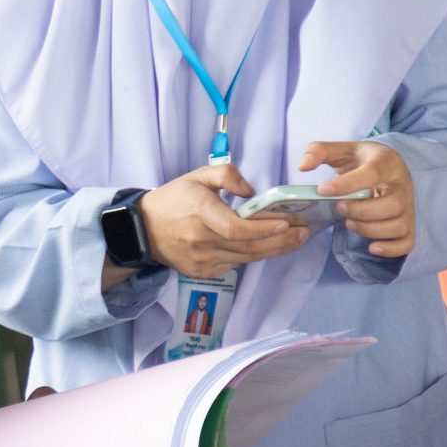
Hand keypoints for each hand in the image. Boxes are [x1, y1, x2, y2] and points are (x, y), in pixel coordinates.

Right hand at [136, 163, 309, 279]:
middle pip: (248, 246)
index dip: (262, 228)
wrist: (143, 230)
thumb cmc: (173, 200)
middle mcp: (201, 240)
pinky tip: (271, 247)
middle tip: (304, 232)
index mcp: (199, 213)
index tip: (285, 223)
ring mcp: (201, 259)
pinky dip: (255, 255)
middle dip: (280, 240)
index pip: (235, 227)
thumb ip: (226, 175)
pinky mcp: (202, 271)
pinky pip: (236, 264)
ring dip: (274, 249)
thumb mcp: (197, 176)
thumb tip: (252, 191)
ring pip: (246, 257)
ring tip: (296, 239)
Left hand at [301, 139, 415, 258]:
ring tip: (349, 223)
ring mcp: (408, 207)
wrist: (387, 166)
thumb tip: (301, 166)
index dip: (347, 184)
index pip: (371, 174)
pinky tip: (371, 247)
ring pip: (398, 225)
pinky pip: (407, 242)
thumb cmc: (360, 160)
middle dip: (361, 211)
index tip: (323, 190)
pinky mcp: (408, 224)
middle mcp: (402, 185)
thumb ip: (318, 151)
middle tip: (338, 208)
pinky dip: (391, 249)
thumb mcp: (340, 150)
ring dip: (370, 230)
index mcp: (385, 163)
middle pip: (391, 205)